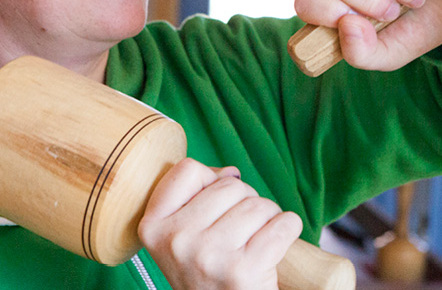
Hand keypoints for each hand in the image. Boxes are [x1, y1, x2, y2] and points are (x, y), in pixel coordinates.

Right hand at [137, 159, 302, 289]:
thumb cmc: (208, 271)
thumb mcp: (183, 236)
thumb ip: (197, 197)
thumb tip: (230, 173)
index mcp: (153, 226)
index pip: (187, 170)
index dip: (209, 182)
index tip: (212, 209)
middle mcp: (175, 240)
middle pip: (231, 185)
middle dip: (245, 202)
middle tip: (238, 234)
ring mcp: (207, 254)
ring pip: (258, 204)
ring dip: (267, 218)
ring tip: (254, 243)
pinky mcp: (242, 270)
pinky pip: (283, 224)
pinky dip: (288, 228)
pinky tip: (276, 246)